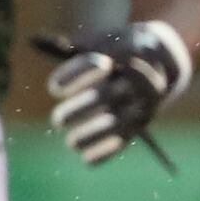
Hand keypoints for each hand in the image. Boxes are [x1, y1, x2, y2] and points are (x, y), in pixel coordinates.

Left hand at [37, 23, 189, 169]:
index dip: (78, 75)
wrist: (162, 58)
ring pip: (118, 122)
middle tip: (58, 121)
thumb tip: (37, 42)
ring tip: (71, 143)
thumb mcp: (102, 40)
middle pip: (108, 97)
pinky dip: (107, 151)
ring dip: (93, 135)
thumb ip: (73, 45)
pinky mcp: (141, 122)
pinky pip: (126, 139)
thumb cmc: (119, 47)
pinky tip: (87, 160)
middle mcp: (138, 80)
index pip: (101, 64)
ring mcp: (142, 102)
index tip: (55, 88)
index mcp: (127, 55)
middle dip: (82, 110)